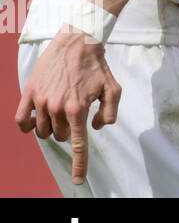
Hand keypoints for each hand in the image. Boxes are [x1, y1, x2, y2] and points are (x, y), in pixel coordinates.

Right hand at [15, 26, 121, 186]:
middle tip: (75, 113)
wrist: (78, 41)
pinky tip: (36, 120)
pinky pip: (21, 121)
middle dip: (68, 131)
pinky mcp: (29, 93)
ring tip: (60, 111)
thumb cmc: (97, 66)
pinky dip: (28, 125)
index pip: (78, 144)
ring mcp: (40, 101)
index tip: (78, 181)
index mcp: (78, 109)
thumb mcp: (114, 89)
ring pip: (43, 131)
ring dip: (52, 128)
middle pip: (60, 137)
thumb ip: (110, 113)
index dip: (78, 164)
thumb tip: (96, 128)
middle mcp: (57, 107)